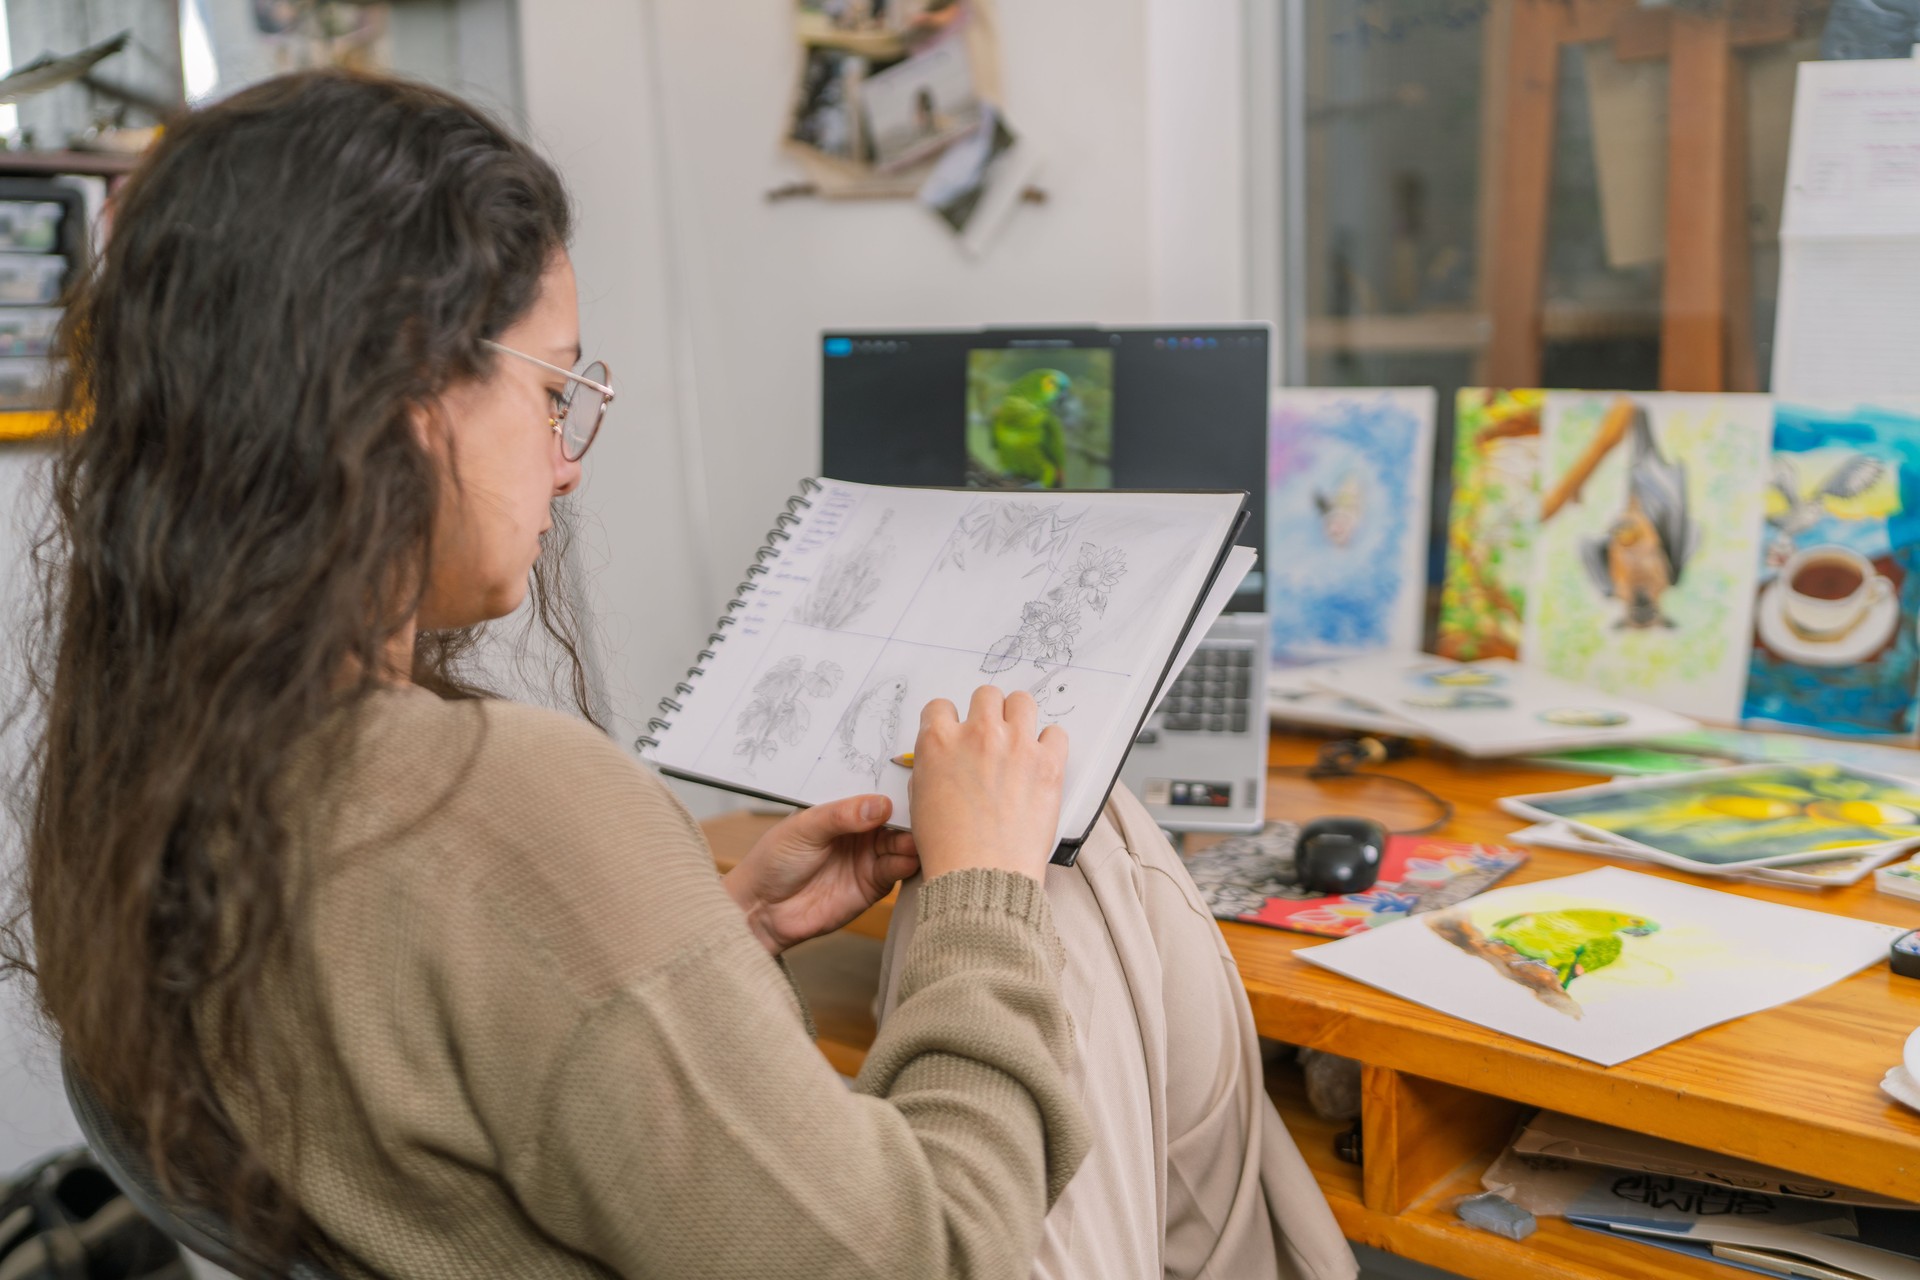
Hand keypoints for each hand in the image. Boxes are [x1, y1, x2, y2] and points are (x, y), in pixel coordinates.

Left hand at [724, 795, 918, 954]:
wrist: (762, 909)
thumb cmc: (774, 860)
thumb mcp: (804, 828)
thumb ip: (841, 816)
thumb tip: (880, 805)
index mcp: (845, 809)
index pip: (877, 793)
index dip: (895, 788)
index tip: (915, 781)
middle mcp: (862, 831)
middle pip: (898, 818)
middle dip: (912, 814)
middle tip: (926, 810)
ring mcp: (870, 857)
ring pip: (904, 843)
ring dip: (914, 839)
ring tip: (918, 836)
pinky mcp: (874, 885)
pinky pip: (898, 871)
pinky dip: (908, 863)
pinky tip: (909, 857)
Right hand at [910, 686, 1067, 883]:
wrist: (982, 876)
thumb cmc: (948, 849)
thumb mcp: (919, 803)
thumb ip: (930, 769)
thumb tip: (943, 760)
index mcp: (938, 742)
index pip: (941, 706)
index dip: (949, 721)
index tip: (957, 734)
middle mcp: (978, 734)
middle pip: (986, 695)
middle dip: (987, 714)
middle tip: (990, 737)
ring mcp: (1016, 745)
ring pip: (1022, 701)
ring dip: (1018, 718)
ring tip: (1018, 742)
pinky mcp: (1048, 763)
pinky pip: (1056, 733)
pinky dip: (1050, 745)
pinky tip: (1041, 763)